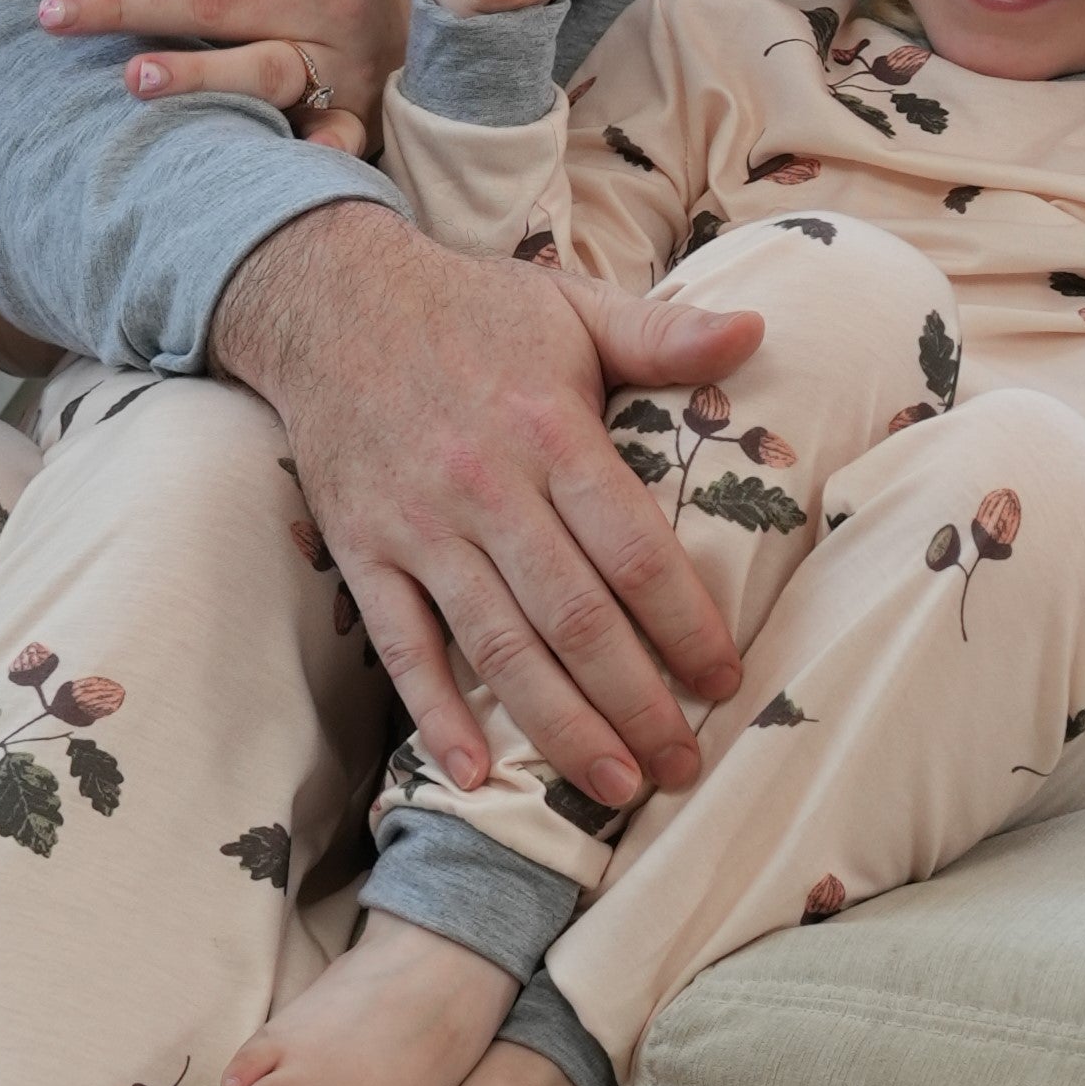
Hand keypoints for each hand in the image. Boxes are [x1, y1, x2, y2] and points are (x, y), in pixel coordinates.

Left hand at [38, 0, 415, 157]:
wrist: (432, 30)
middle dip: (124, 1)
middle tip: (48, 14)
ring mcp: (342, 51)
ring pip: (260, 59)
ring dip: (195, 72)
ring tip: (128, 74)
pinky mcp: (355, 108)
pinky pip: (320, 126)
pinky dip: (303, 142)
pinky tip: (241, 142)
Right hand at [212, 202, 757, 805]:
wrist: (328, 297)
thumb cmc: (472, 309)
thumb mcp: (573, 305)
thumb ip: (664, 332)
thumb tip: (756, 331)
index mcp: (550, 428)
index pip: (634, 548)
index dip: (685, 623)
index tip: (726, 680)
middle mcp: (486, 486)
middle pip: (574, 616)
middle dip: (636, 701)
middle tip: (683, 766)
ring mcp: (418, 526)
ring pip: (498, 646)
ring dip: (558, 727)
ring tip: (613, 788)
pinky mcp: (361, 551)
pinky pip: (401, 646)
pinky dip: (435, 714)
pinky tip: (474, 775)